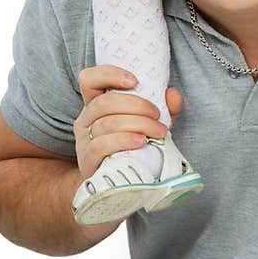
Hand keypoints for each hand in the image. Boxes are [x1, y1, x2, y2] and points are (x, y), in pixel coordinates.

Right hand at [74, 65, 183, 181]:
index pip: (89, 79)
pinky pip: (101, 145)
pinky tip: (141, 142)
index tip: (135, 81)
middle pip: (104, 102)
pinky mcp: (88, 161)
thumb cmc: (132, 148)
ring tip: (159, 132)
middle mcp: (85, 119)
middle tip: (158, 114)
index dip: (109, 74)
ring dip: (138, 124)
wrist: (116, 184)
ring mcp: (84, 141)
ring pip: (106, 124)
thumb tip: (173, 94)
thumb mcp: (149, 124)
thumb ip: (164, 108)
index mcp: (95, 104)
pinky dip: (124, 140)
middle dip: (136, 105)